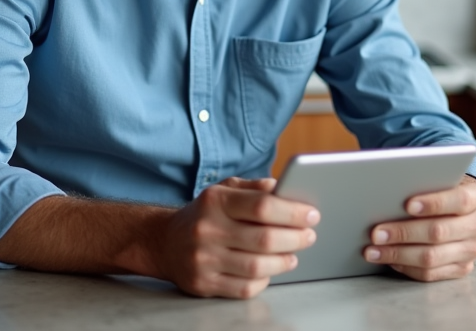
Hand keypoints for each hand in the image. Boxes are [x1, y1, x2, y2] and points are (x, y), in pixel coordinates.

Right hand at [155, 176, 319, 298]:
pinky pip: (244, 288)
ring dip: (283, 262)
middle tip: (309, 236)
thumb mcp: (223, 190)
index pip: (262, 206)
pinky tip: (270, 270)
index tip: (311, 215)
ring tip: (293, 255)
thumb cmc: (203, 214)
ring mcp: (203, 260)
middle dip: (295, 239)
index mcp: (215, 201)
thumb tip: (283, 188)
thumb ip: (254, 188)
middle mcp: (207, 230)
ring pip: (257, 267)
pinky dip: (264, 280)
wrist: (164, 242)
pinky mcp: (203, 284)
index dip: (293, 212)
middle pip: (264, 239)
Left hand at [363, 174, 475, 281]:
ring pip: (431, 258)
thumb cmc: (446, 189)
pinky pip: (430, 274)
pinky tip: (388, 259)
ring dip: (397, 254)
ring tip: (373, 250)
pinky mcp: (461, 268)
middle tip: (376, 232)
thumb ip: (425, 181)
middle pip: (439, 232)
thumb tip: (388, 189)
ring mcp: (471, 250)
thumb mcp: (443, 178)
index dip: (433, 203)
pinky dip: (405, 267)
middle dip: (403, 233)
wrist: (468, 209)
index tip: (407, 204)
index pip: (459, 201)